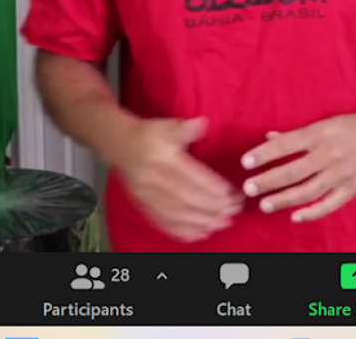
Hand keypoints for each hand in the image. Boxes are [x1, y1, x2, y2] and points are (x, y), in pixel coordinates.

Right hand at [117, 117, 242, 241]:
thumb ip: (185, 128)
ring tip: (224, 222)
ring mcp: (149, 197)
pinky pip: (165, 223)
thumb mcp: (166, 125)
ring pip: (178, 214)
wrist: (120, 146)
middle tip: (235, 210)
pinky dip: (185, 231)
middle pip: (188, 198)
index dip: (213, 187)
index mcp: (163, 159)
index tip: (233, 193)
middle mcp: (155, 180)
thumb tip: (203, 123)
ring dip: (204, 221)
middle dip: (214, 207)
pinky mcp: (145, 207)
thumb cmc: (148, 135)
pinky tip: (202, 233)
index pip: (192, 177)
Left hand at [240, 109, 355, 221]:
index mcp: (320, 133)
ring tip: (264, 204)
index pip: (286, 144)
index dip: (264, 153)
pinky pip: (330, 203)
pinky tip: (295, 216)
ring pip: (309, 190)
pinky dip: (312, 212)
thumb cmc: (353, 126)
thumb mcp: (325, 123)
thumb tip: (268, 137)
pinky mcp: (354, 188)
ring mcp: (342, 173)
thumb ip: (297, 134)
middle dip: (269, 180)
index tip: (245, 162)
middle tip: (248, 187)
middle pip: (294, 171)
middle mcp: (330, 153)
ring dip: (284, 199)